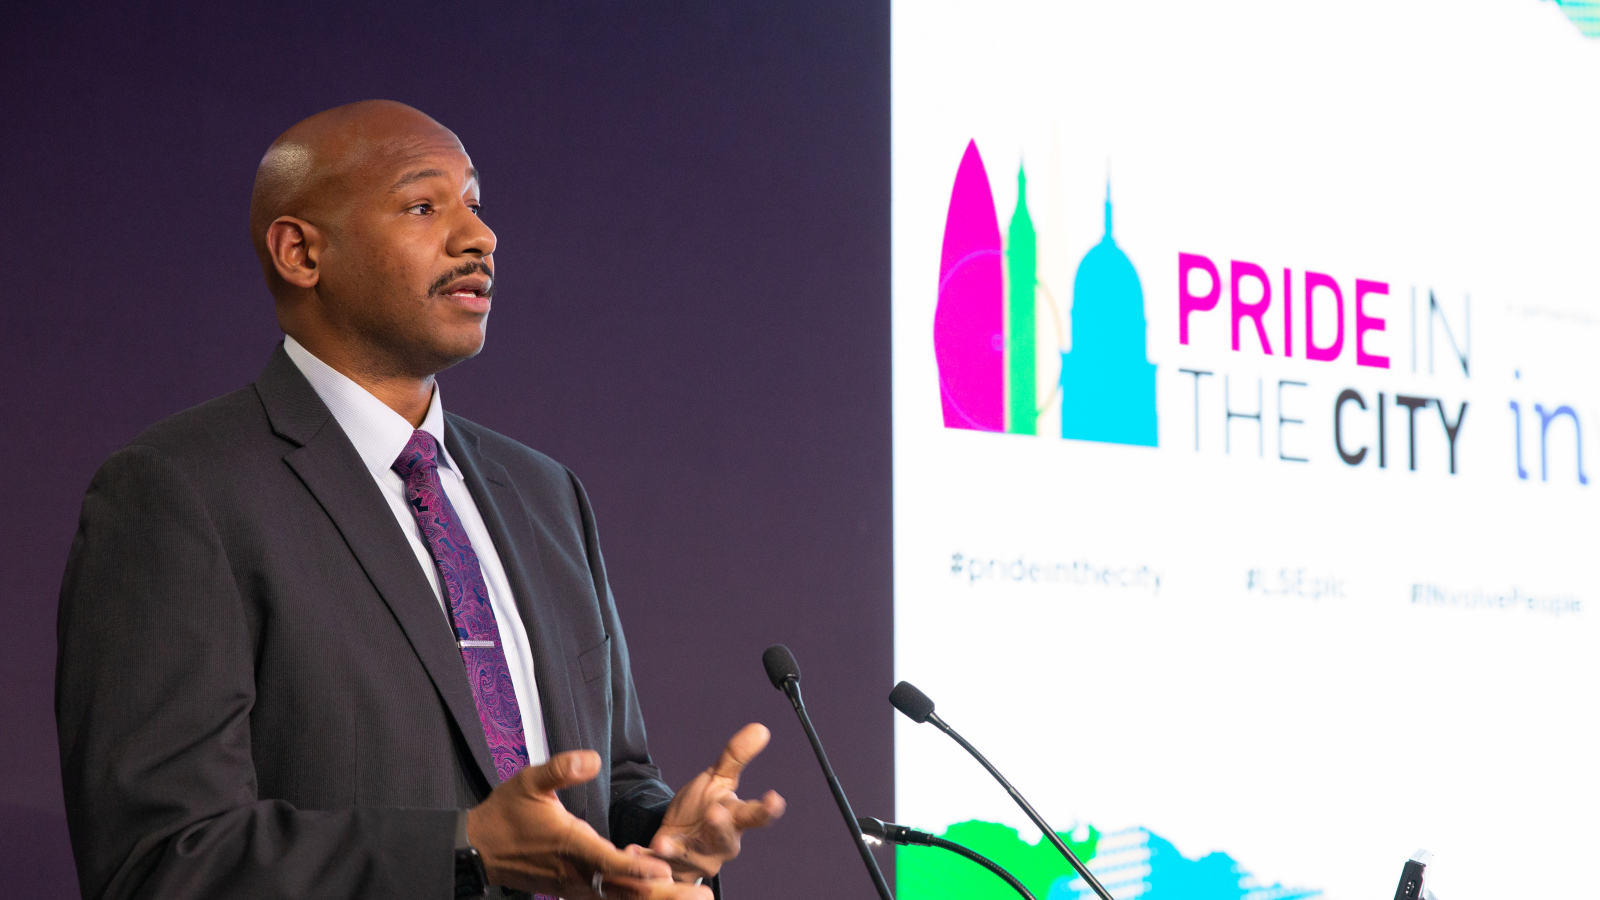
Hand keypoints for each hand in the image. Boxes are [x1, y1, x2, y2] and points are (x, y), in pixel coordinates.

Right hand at [468, 750, 711, 899]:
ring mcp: (574, 887)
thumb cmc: (505, 813)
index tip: (666, 872)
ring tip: (692, 898)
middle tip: (702, 896)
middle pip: (624, 891)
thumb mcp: (529, 780)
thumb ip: (562, 768)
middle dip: (661, 895)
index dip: (637, 868)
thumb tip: (593, 758)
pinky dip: (632, 899)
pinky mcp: (572, 891)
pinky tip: (657, 896)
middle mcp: (576, 873)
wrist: (478, 848)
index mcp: (570, 845)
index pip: (609, 862)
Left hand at [650, 723, 786, 881]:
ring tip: (665, 843)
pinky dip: (649, 858)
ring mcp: (697, 859)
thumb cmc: (702, 809)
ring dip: (678, 849)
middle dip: (720, 828)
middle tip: (716, 813)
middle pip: (725, 839)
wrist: (675, 840)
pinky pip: (660, 865)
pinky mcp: (672, 868)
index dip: (766, 809)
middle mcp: (721, 844)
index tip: (774, 799)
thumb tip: (761, 728)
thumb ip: (736, 756)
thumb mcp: (717, 779)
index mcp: (735, 818)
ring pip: (691, 856)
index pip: (755, 814)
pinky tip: (637, 850)